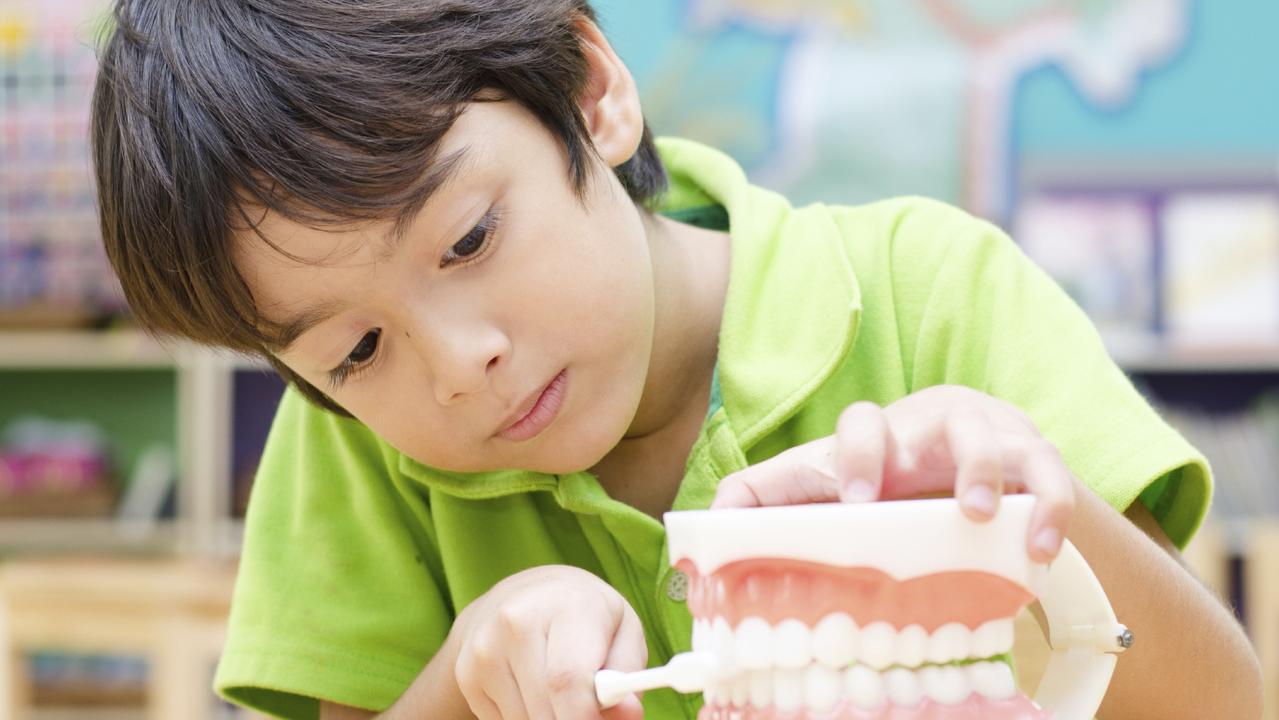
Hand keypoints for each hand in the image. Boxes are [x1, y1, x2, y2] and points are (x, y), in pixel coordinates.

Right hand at [451, 565, 647, 719]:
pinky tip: (533, 690)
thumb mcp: (623, 633)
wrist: (525, 595)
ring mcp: (485, 647)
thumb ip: (629, 676)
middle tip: (587, 713)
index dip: (583, 718)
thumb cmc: (586, 617)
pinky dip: (525, 718)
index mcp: (567, 606)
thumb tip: (630, 714)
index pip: (567, 678)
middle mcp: (517, 621)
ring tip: (562, 693)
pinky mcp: (466, 672)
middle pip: (545, 708)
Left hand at [711, 385, 1075, 561]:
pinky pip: (1053, 475)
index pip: (863, 424)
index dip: (858, 456)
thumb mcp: (822, 489)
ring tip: (983, 518)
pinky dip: (1053, 508)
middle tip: (926, 504)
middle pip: (939, 419)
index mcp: (880, 433)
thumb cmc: (879, 480)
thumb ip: (763, 502)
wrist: (959, 466)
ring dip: (993, 476)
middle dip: (939, 459)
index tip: (855, 501)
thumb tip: (701, 526)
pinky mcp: (1034, 458)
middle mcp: (933, 426)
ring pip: (998, 440)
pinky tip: (1043, 548)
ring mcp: (988, 436)